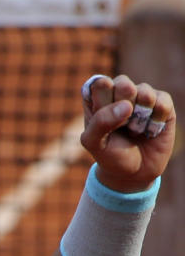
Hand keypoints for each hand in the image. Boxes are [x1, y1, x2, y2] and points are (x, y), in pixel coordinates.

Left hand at [79, 74, 175, 192]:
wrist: (134, 172)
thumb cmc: (109, 154)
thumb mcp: (93, 143)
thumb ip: (100, 123)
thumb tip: (127, 105)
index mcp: (97, 98)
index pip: (100, 83)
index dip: (104, 102)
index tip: (102, 120)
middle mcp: (119, 93)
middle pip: (123, 82)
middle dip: (122, 107)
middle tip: (121, 126)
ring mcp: (141, 96)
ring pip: (144, 91)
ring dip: (140, 116)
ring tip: (134, 130)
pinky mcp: (162, 103)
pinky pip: (163, 101)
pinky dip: (155, 120)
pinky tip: (150, 130)